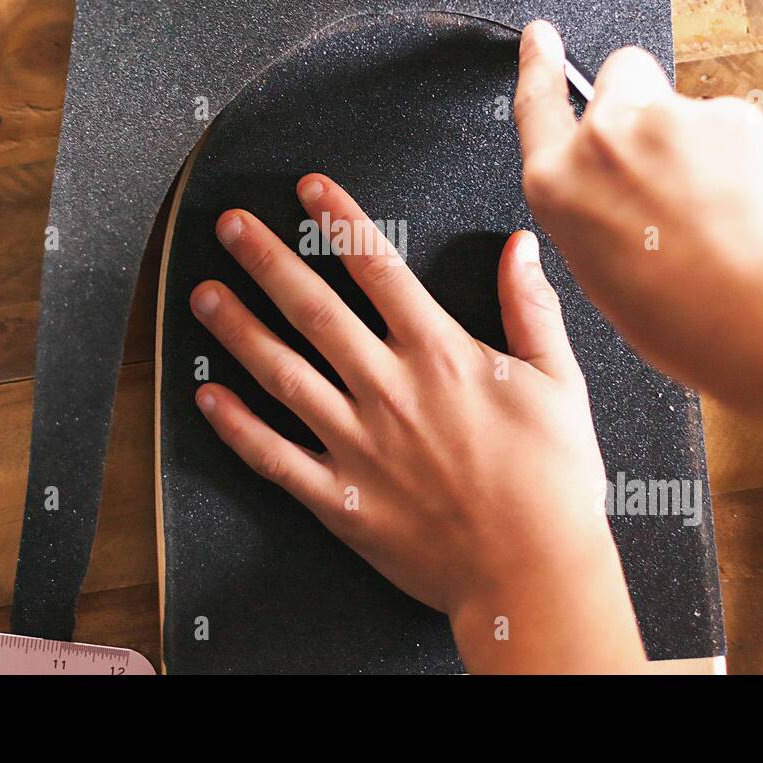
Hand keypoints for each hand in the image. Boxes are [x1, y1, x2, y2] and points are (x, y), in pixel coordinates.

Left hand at [190, 174, 646, 672]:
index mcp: (439, 355)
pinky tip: (207, 396)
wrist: (532, 573)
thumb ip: (531, 309)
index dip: (339, 220)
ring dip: (238, 329)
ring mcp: (357, 443)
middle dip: (266, 260)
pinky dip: (236, 426)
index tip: (308, 189)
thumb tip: (520, 246)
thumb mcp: (559, 383)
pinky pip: (273, 456)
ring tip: (203, 295)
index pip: (378, 267)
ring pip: (281, 373)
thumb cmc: (552, 483)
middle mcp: (388, 389)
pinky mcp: (339, 497)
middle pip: (313, 309)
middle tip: (230, 227)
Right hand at [515, 20, 762, 469]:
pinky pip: (738, 128)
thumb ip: (601, 204)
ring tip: (721, 209)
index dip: (538, 64)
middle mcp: (603, 139)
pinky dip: (747, 159)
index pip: (537, 105)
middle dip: (644, 100)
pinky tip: (752, 206)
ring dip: (703, 142)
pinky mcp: (730, 115)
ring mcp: (667, 119)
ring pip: (687, 108)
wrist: (744, 308)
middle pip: (620, 76)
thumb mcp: (598, 263)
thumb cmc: (671, 310)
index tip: (540, 36)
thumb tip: (632, 190)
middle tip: (669, 152)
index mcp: (558, 183)